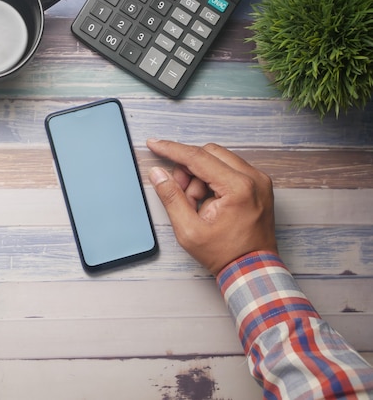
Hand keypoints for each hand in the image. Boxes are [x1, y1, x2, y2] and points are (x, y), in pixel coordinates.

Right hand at [147, 140, 277, 274]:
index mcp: (238, 187)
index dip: (172, 150)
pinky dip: (213, 181)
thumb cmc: (226, 254)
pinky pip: (229, 170)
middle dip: (188, 170)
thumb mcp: (189, 230)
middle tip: (180, 193)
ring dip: (200, 177)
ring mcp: (259, 181)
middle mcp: (253, 178)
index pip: (198, 157)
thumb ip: (171, 198)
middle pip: (209, 154)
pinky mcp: (259, 186)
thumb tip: (157, 174)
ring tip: (197, 205)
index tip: (155, 144)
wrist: (252, 271)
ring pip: (219, 160)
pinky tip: (209, 203)